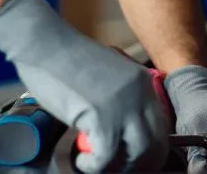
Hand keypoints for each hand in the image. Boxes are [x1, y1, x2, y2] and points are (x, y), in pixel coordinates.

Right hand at [0, 0, 169, 171]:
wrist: (44, 44)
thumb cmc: (66, 60)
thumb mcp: (107, 75)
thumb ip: (120, 97)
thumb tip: (119, 131)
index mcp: (143, 82)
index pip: (161, 125)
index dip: (150, 148)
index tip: (134, 158)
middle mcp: (139, 94)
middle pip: (156, 142)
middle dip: (140, 162)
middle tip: (118, 167)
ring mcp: (123, 106)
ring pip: (138, 153)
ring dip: (119, 166)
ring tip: (97, 163)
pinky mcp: (101, 118)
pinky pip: (106, 157)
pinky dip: (93, 165)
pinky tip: (82, 160)